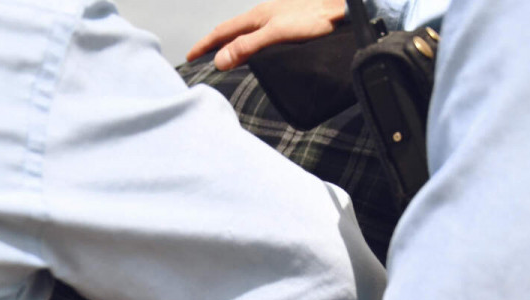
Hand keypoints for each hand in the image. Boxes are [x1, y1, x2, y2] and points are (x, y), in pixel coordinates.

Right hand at [187, 0, 345, 70]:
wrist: (339, 8)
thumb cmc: (313, 19)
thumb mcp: (276, 35)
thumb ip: (248, 46)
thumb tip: (220, 60)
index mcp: (256, 17)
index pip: (222, 33)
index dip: (204, 45)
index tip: (190, 57)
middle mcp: (262, 15)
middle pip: (230, 31)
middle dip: (213, 44)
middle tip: (201, 58)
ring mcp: (274, 17)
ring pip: (244, 32)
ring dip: (230, 43)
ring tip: (222, 56)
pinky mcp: (286, 22)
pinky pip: (257, 34)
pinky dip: (246, 43)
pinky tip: (253, 49)